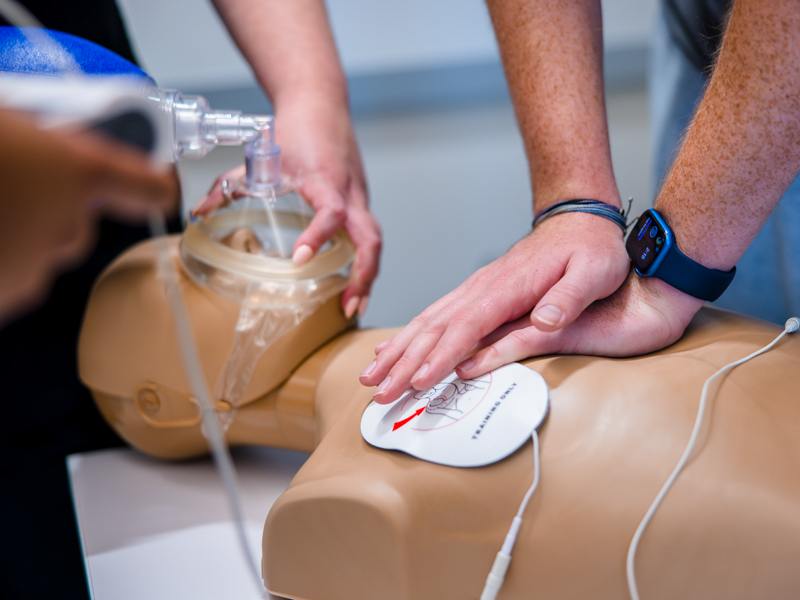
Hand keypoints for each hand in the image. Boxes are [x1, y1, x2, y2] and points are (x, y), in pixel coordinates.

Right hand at [0, 110, 178, 320]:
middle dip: (51, 207)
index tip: (157, 183)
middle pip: (79, 224)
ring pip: (42, 253)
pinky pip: (12, 280)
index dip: (155, 184)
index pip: (148, 186)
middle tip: (8, 184)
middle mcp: (68, 225)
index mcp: (77, 172)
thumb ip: (42, 139)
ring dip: (18, 236)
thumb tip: (53, 139)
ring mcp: (34, 268)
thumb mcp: (9, 120)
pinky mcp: (4, 298)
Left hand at [193, 99, 380, 318]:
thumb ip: (228, 186)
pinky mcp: (361, 202)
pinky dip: (364, 262)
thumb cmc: (296, 127)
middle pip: (371, 237)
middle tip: (348, 305)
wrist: (321, 102)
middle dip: (363, 274)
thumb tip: (198, 213)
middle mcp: (350, 191)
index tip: (299, 260)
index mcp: (325, 178)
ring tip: (353, 306)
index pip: (331, 212)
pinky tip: (353, 284)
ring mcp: (360, 197)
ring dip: (368, 276)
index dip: (318, 236)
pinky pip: (369, 236)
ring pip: (374, 241)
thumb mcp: (259, 156)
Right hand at [359, 213, 630, 402]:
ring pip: (425, 322)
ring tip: (371, 377)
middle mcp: (481, 289)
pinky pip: (433, 316)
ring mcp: (474, 290)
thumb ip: (570, 297)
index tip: (418, 381)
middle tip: (378, 393)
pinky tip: (391, 350)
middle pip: (433, 328)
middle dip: (403, 362)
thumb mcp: (595, 271)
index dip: (441, 356)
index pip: (466, 326)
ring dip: (396, 351)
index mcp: (507, 288)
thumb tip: (546, 321)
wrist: (577, 219)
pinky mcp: (474, 294)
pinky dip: (408, 335)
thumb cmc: (590, 249)